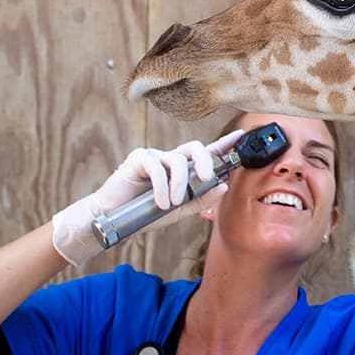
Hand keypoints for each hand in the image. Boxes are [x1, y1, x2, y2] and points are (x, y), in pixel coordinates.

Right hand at [52, 129, 243, 265]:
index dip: (224, 143)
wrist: (113, 219)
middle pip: (195, 147)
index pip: (207, 153)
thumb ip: (200, 199)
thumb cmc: (145, 214)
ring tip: (171, 204)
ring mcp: (155, 157)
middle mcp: (170, 159)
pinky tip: (159, 202)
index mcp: (182, 170)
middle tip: (207, 178)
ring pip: (177, 160)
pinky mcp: (139, 158)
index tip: (240, 135)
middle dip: (206, 160)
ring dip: (179, 184)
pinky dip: (161, 187)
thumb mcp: (178, 211)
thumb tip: (222, 186)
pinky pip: (156, 167)